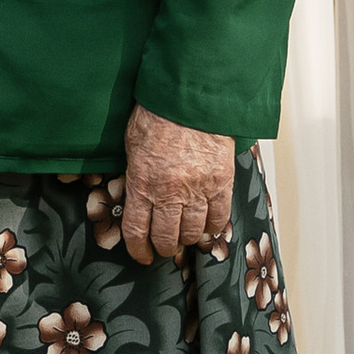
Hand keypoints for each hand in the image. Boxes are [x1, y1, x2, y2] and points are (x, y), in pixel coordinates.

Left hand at [121, 105, 234, 262]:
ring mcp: (198, 190)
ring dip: (187, 240)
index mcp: (142, 183)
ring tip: (185, 238)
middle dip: (163, 247)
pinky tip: (208, 228)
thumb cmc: (157, 115)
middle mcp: (170, 193)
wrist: (192, 98)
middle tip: (164, 247)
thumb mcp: (132, 144)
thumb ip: (134, 173)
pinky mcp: (221, 183)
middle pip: (166, 237)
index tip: (141, 256)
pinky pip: (219, 217)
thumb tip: (133, 193)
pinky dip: (213, 228)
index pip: (136, 230)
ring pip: (193, 232)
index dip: (138, 249)